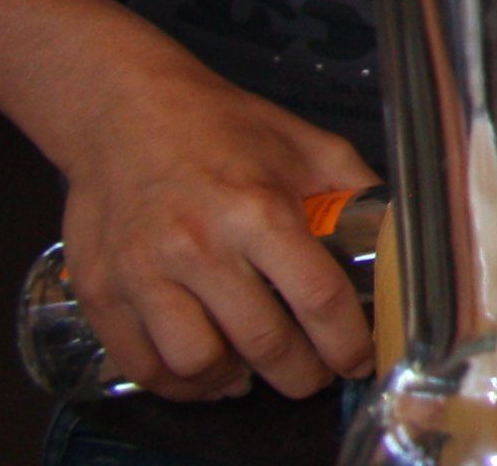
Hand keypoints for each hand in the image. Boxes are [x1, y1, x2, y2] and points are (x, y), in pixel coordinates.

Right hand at [52, 50, 377, 400]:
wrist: (123, 112)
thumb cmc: (219, 126)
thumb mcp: (302, 142)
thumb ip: (351, 187)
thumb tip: (395, 227)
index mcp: (259, 209)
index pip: (318, 298)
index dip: (347, 342)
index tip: (359, 359)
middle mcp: (199, 247)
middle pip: (263, 343)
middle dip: (302, 375)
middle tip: (315, 376)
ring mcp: (143, 274)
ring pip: (198, 364)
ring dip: (236, 381)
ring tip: (256, 373)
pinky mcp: (100, 292)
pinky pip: (142, 364)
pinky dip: (177, 383)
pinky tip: (204, 372)